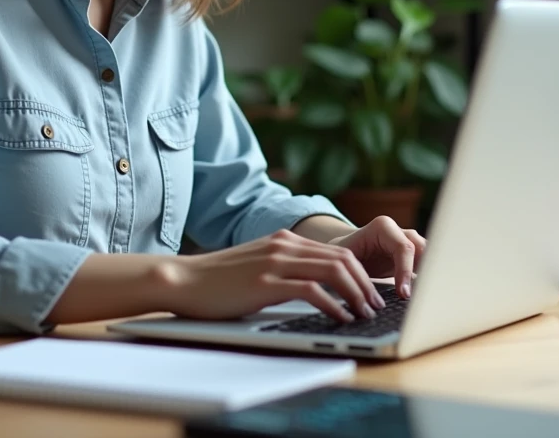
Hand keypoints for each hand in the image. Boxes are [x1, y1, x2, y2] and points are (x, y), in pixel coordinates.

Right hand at [161, 230, 386, 322]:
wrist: (183, 280)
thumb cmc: (217, 281)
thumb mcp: (257, 266)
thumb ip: (285, 269)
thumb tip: (316, 289)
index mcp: (285, 240)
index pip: (338, 251)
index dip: (361, 273)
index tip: (371, 294)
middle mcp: (284, 246)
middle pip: (342, 258)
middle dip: (365, 284)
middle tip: (375, 306)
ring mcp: (275, 262)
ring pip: (333, 271)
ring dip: (355, 294)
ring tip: (364, 314)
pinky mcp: (265, 283)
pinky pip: (311, 291)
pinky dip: (333, 305)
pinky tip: (340, 318)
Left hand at [327, 216, 426, 298]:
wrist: (346, 250)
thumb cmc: (343, 253)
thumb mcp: (345, 259)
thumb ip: (354, 270)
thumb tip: (362, 294)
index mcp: (383, 227)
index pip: (404, 248)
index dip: (406, 271)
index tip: (403, 294)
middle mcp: (401, 232)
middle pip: (423, 251)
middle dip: (426, 273)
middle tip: (424, 297)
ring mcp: (410, 243)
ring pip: (430, 258)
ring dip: (430, 277)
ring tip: (429, 299)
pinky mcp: (414, 257)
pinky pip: (427, 267)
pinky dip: (428, 281)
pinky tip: (428, 297)